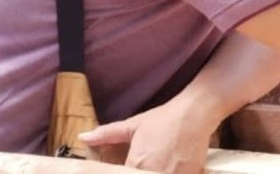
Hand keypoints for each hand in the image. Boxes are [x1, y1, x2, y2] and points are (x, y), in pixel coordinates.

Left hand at [80, 96, 216, 173]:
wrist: (195, 112)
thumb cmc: (164, 118)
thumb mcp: (134, 125)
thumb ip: (107, 134)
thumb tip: (83, 137)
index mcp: (136, 164)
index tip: (127, 168)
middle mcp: (153, 173)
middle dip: (139, 173)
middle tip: (144, 164)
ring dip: (155, 173)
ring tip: (157, 164)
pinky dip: (171, 173)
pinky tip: (169, 167)